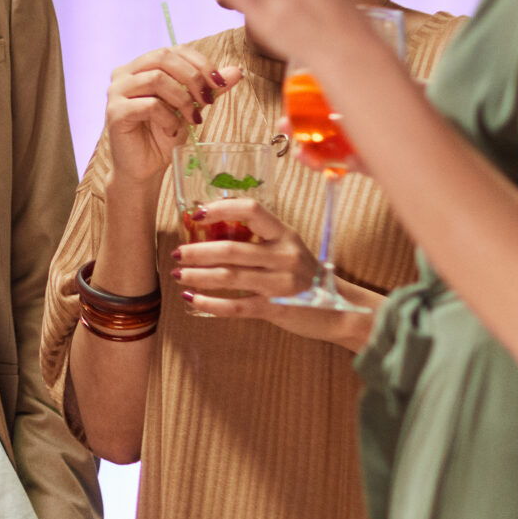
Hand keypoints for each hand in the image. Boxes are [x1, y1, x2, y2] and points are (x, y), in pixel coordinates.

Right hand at [104, 47, 241, 186]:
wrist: (144, 168)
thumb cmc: (163, 135)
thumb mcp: (191, 107)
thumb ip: (208, 87)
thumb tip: (236, 71)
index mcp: (140, 67)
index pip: (173, 51)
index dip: (199, 63)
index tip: (219, 83)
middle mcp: (124, 74)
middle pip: (163, 57)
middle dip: (193, 77)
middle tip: (207, 100)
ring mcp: (116, 92)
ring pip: (156, 79)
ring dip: (182, 99)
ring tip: (192, 119)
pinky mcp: (115, 112)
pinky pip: (149, 105)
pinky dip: (168, 118)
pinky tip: (172, 130)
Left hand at [172, 197, 372, 345]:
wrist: (340, 310)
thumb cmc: (305, 275)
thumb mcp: (288, 249)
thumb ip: (259, 240)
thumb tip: (211, 230)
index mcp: (285, 234)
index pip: (251, 210)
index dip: (221, 208)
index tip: (196, 213)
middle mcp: (284, 256)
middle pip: (232, 249)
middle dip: (197, 251)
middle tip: (177, 253)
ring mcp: (281, 283)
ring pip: (229, 277)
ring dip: (198, 276)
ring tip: (178, 275)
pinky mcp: (277, 308)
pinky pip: (236, 306)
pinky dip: (210, 303)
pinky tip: (192, 299)